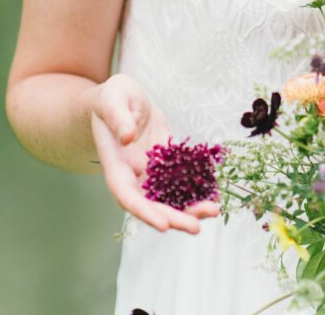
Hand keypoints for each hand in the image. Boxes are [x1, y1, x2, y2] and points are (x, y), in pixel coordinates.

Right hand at [91, 73, 219, 232]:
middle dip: (173, 217)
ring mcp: (149, 170)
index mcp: (115, 163)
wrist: (121, 97)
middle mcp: (132, 173)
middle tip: (196, 226)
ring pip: (167, 197)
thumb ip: (118, 117)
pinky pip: (180, 179)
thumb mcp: (112, 99)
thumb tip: (127, 136)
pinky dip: (195, 187)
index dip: (144, 211)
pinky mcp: (165, 161)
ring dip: (188, 207)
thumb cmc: (111, 97)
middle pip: (150, 204)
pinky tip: (213, 191)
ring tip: (212, 210)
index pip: (126, 194)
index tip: (164, 224)